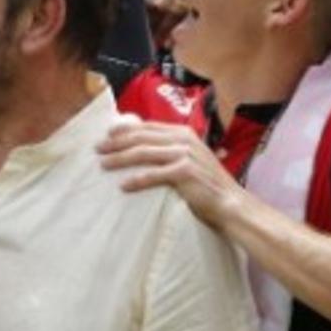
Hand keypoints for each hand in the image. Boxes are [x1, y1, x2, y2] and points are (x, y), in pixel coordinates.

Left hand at [97, 120, 242, 225]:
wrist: (232, 203)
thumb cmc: (207, 185)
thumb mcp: (189, 159)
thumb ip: (170, 151)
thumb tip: (140, 149)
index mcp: (183, 133)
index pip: (147, 127)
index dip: (124, 130)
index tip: (106, 135)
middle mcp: (183, 139)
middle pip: (141, 137)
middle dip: (116, 142)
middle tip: (98, 149)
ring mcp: (185, 154)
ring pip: (143, 153)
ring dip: (120, 158)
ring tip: (103, 164)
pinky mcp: (185, 172)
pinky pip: (154, 175)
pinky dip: (137, 180)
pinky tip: (123, 185)